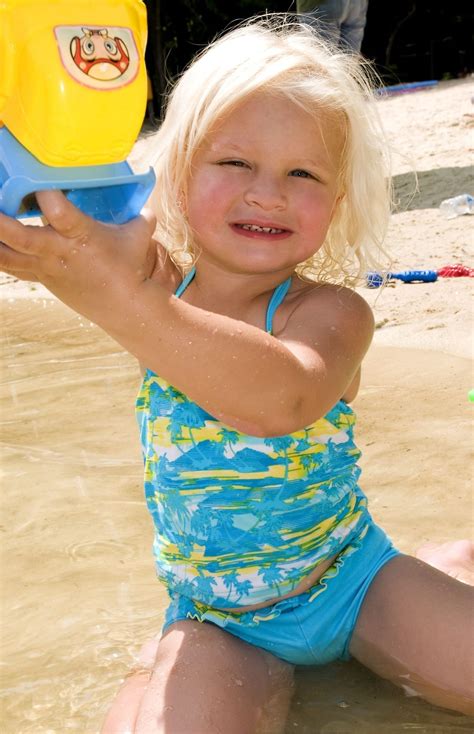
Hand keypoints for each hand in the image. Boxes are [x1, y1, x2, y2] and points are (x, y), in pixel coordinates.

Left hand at [0, 190, 156, 324]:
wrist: (123, 306)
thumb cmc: (130, 267)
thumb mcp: (139, 235)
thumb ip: (138, 213)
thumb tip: (145, 198)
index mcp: (83, 236)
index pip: (63, 216)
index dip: (50, 200)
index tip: (40, 187)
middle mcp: (58, 251)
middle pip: (21, 237)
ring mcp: (44, 266)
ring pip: (6, 255)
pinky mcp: (39, 276)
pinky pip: (9, 266)